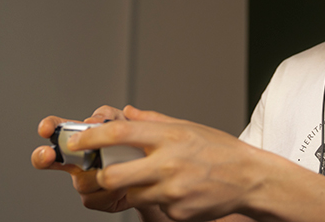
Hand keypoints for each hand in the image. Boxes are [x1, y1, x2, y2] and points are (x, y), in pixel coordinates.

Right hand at [31, 106, 133, 212]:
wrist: (152, 176)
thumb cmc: (139, 148)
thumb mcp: (132, 126)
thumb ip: (116, 117)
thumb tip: (106, 116)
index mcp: (87, 136)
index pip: (62, 127)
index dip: (50, 127)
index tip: (46, 129)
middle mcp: (79, 158)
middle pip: (53, 158)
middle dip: (44, 156)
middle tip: (48, 154)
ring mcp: (84, 179)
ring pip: (80, 180)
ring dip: (99, 175)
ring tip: (121, 168)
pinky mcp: (94, 198)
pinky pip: (94, 197)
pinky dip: (111, 191)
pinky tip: (123, 186)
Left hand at [66, 105, 265, 220]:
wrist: (249, 179)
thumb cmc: (220, 150)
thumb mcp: (189, 127)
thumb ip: (154, 121)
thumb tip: (126, 113)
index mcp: (169, 137)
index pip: (119, 133)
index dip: (91, 136)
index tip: (75, 138)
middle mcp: (168, 163)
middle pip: (113, 174)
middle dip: (101, 175)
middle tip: (103, 171)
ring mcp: (172, 190)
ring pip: (131, 194)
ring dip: (133, 188)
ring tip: (153, 180)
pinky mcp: (177, 212)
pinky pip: (154, 207)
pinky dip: (157, 200)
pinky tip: (177, 191)